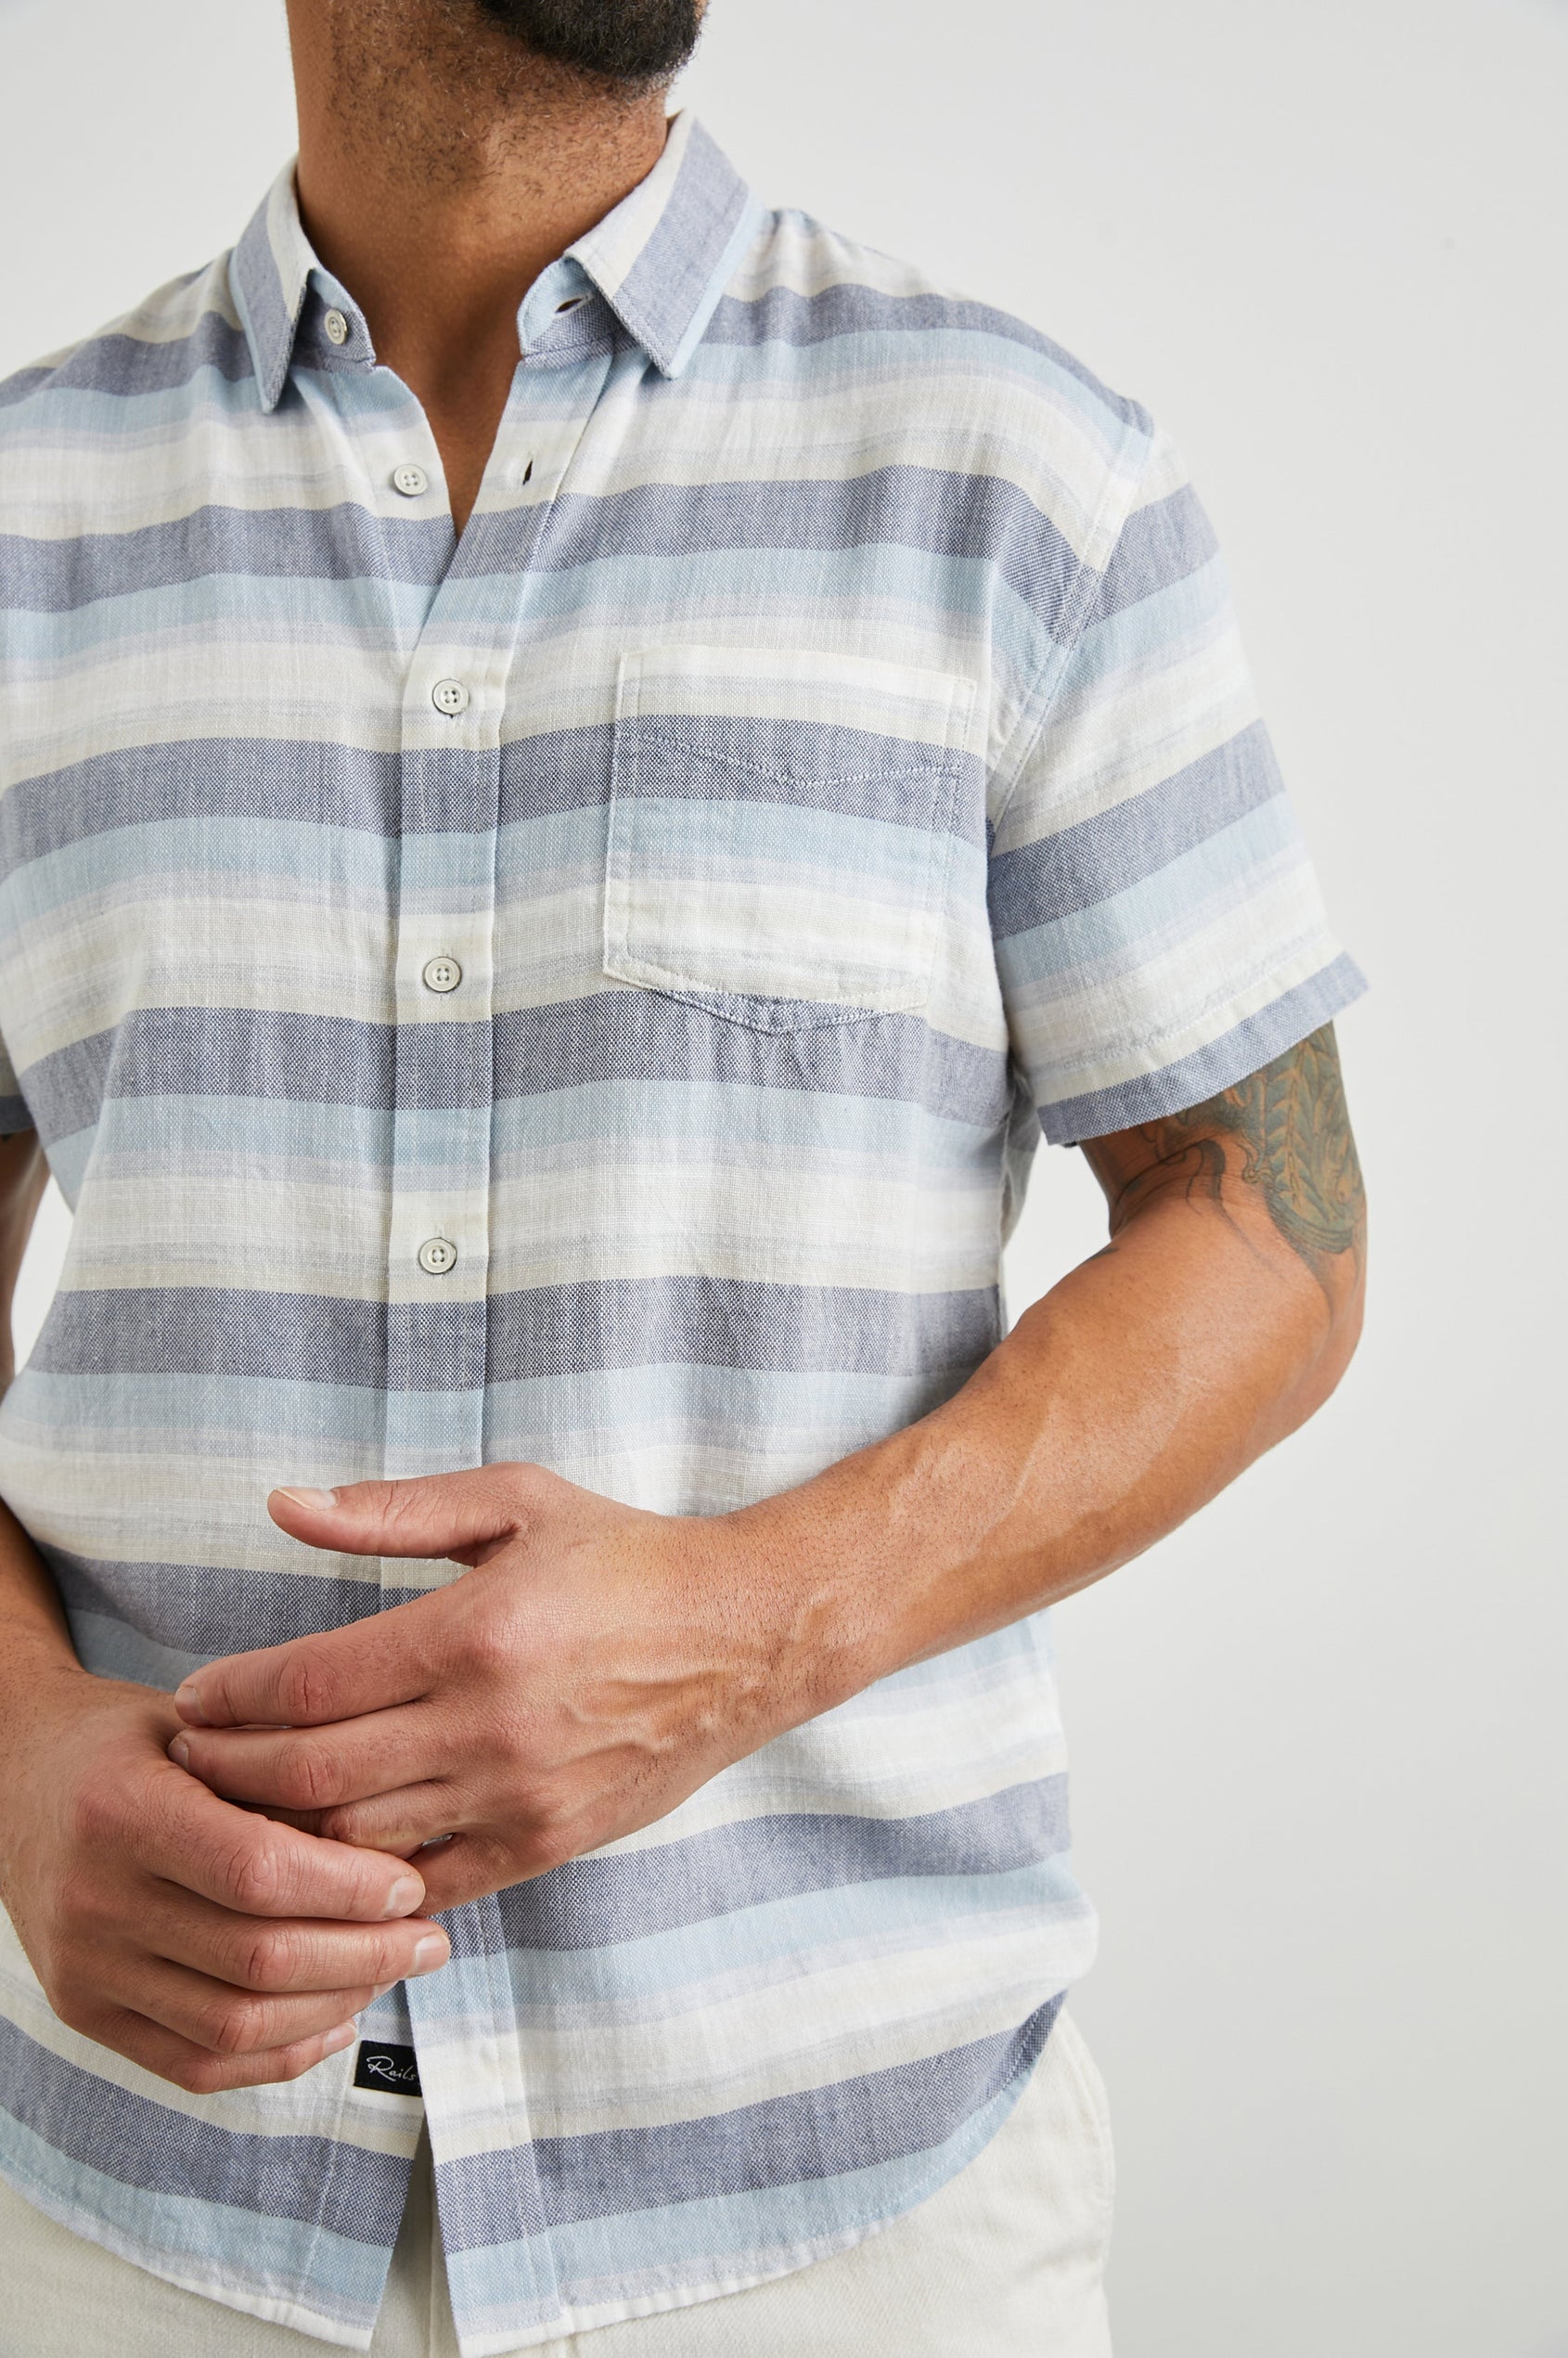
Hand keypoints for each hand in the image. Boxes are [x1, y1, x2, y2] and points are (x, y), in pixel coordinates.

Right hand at [0, 1664, 449, 2094]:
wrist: (13, 1776)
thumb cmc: (129, 1742)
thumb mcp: (200, 1724)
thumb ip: (280, 1774)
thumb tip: (393, 1833)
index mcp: (122, 1810)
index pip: (257, 1871)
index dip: (349, 1887)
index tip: (410, 1883)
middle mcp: (92, 1898)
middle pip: (255, 1958)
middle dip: (364, 1956)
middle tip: (428, 1940)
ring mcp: (82, 1968)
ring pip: (234, 2026)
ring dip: (333, 2007)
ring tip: (390, 1974)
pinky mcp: (84, 2013)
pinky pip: (196, 2064)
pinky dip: (278, 2055)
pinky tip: (335, 2019)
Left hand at [169, 1464, 827, 1911]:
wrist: (746, 1637)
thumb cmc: (625, 1557)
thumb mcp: (516, 1500)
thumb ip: (393, 1508)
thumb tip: (282, 1505)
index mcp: (473, 1631)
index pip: (308, 1683)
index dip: (230, 1697)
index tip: (191, 1699)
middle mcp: (489, 1724)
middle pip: (312, 1774)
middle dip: (229, 1772)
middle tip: (189, 1761)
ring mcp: (517, 1794)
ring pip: (358, 1840)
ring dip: (283, 1831)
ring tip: (241, 1810)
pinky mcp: (544, 1844)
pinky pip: (427, 1884)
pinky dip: (365, 1882)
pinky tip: (330, 1859)